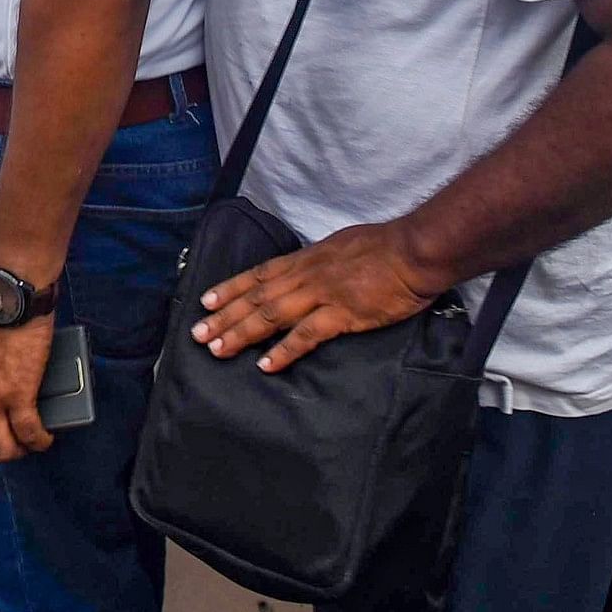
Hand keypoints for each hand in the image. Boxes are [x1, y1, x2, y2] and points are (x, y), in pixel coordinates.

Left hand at [191, 220, 447, 372]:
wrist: (414, 251)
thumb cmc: (385, 247)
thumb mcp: (341, 245)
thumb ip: (320, 261)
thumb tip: (307, 270)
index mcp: (306, 258)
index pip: (259, 274)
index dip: (230, 288)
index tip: (206, 302)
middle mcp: (306, 275)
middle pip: (256, 297)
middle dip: (225, 317)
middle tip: (198, 334)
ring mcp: (322, 294)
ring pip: (271, 315)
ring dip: (242, 334)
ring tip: (218, 350)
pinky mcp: (342, 314)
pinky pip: (306, 335)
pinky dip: (284, 351)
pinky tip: (266, 365)